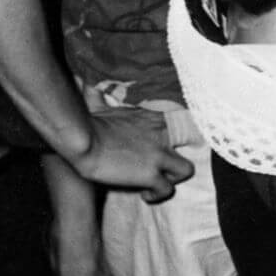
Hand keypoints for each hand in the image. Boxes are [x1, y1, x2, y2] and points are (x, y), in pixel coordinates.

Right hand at [69, 107, 193, 201]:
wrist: (83, 140)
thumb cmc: (88, 123)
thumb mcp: (103, 105)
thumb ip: (103, 96)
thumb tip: (86, 81)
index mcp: (155, 118)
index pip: (184, 123)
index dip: (177, 138)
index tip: (164, 146)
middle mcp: (162, 134)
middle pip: (191, 146)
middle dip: (179, 157)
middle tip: (163, 167)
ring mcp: (159, 155)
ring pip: (185, 170)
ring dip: (173, 179)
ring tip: (156, 183)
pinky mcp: (150, 174)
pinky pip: (166, 189)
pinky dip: (157, 194)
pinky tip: (145, 194)